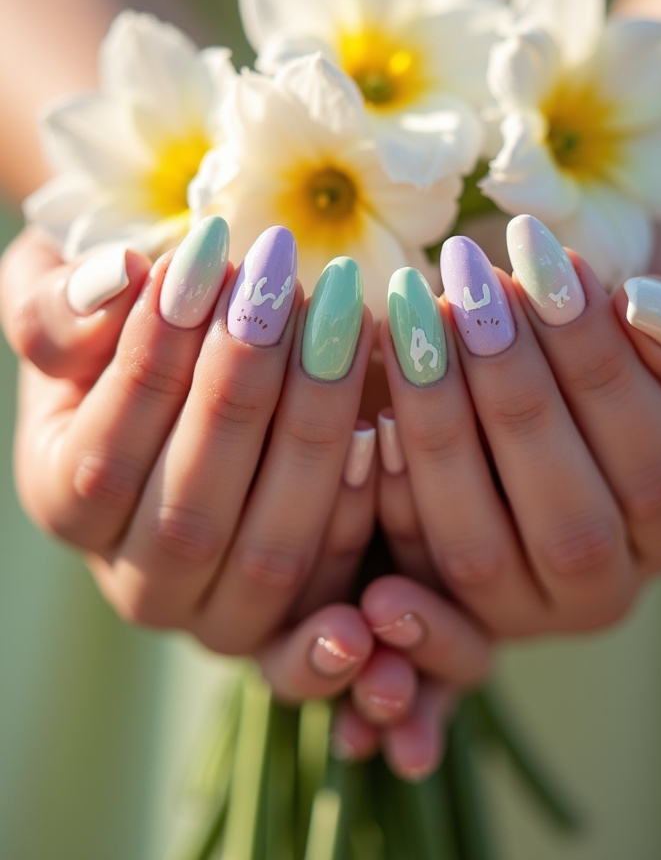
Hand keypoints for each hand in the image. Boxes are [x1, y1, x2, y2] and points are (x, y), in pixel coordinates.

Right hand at [0, 221, 489, 780]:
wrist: (195, 377)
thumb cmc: (127, 328)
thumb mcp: (67, 306)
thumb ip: (61, 307)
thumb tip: (117, 278)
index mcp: (64, 505)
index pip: (107, 454)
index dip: (157, 357)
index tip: (212, 257)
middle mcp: (136, 579)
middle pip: (192, 514)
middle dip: (245, 390)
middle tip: (289, 285)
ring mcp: (218, 612)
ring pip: (270, 555)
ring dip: (315, 438)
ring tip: (351, 326)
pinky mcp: (294, 618)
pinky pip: (326, 591)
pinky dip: (360, 521)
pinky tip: (385, 436)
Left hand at [376, 217, 660, 637]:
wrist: (558, 342)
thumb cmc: (634, 314)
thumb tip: (648, 314)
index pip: (652, 465)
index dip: (597, 363)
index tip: (542, 257)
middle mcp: (609, 580)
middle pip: (568, 524)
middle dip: (512, 397)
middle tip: (470, 289)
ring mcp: (522, 600)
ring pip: (478, 550)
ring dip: (439, 436)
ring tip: (410, 324)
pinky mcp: (444, 595)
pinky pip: (412, 567)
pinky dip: (386, 499)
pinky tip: (367, 422)